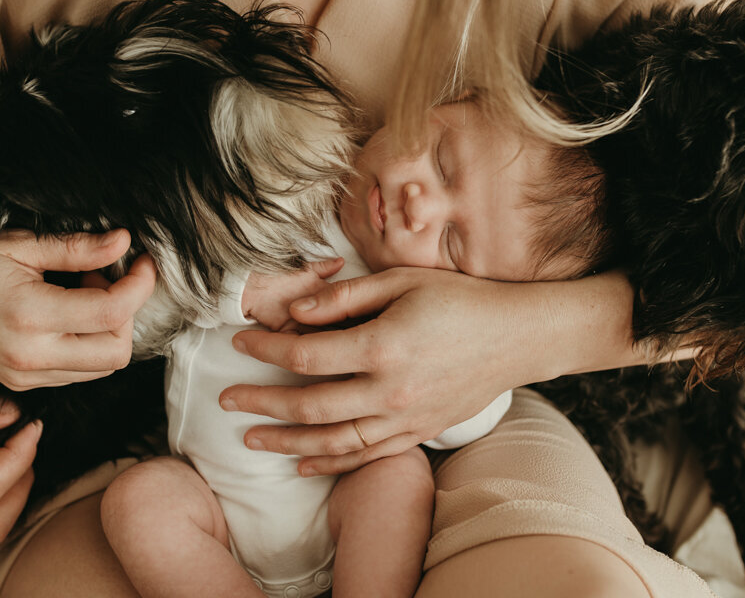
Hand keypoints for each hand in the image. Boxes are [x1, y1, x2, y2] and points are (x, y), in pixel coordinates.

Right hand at [0, 229, 155, 389]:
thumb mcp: (19, 244)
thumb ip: (76, 248)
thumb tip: (123, 242)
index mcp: (30, 315)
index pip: (112, 313)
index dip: (139, 286)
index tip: (142, 262)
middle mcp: (29, 356)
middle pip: (117, 353)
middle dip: (128, 314)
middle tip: (110, 278)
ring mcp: (24, 377)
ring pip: (100, 369)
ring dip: (110, 331)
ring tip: (85, 292)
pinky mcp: (20, 384)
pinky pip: (76, 374)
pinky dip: (88, 345)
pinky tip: (69, 314)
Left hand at [220, 267, 535, 474]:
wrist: (518, 335)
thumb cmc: (459, 298)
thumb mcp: (400, 281)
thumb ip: (344, 298)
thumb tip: (294, 312)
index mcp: (383, 345)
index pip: (305, 356)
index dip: (265, 352)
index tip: (240, 344)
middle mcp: (391, 390)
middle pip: (310, 406)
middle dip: (261, 404)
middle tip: (226, 401)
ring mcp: (406, 417)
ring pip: (334, 441)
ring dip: (287, 443)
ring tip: (251, 440)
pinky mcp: (419, 432)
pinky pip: (368, 456)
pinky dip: (333, 463)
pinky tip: (304, 463)